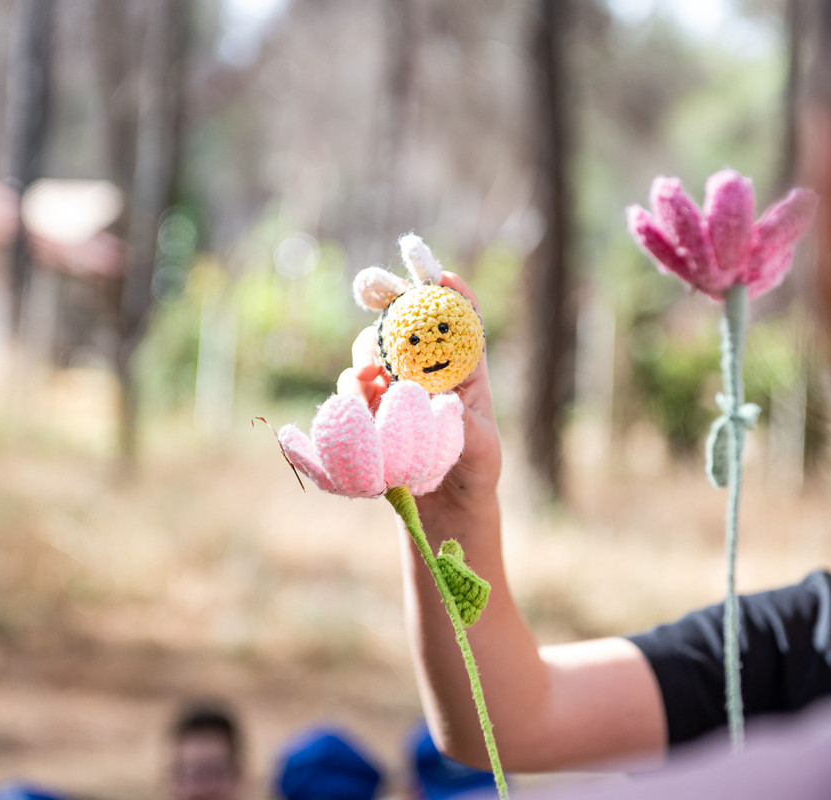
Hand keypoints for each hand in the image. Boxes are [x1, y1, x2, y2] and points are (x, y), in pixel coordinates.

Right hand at [337, 272, 501, 507]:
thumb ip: (461, 423)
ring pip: (372, 349)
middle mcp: (428, 369)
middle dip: (388, 303)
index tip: (439, 274)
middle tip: (372, 297)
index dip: (450, 290)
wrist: (445, 507)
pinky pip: (352, 387)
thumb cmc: (474, 469)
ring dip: (366, 353)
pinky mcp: (370, 408)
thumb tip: (436, 399)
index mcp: (465, 367)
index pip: (461, 318)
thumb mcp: (479, 446)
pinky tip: (360, 402)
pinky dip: (351, 388)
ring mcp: (395, 386)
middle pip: (405, 322)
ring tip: (368, 376)